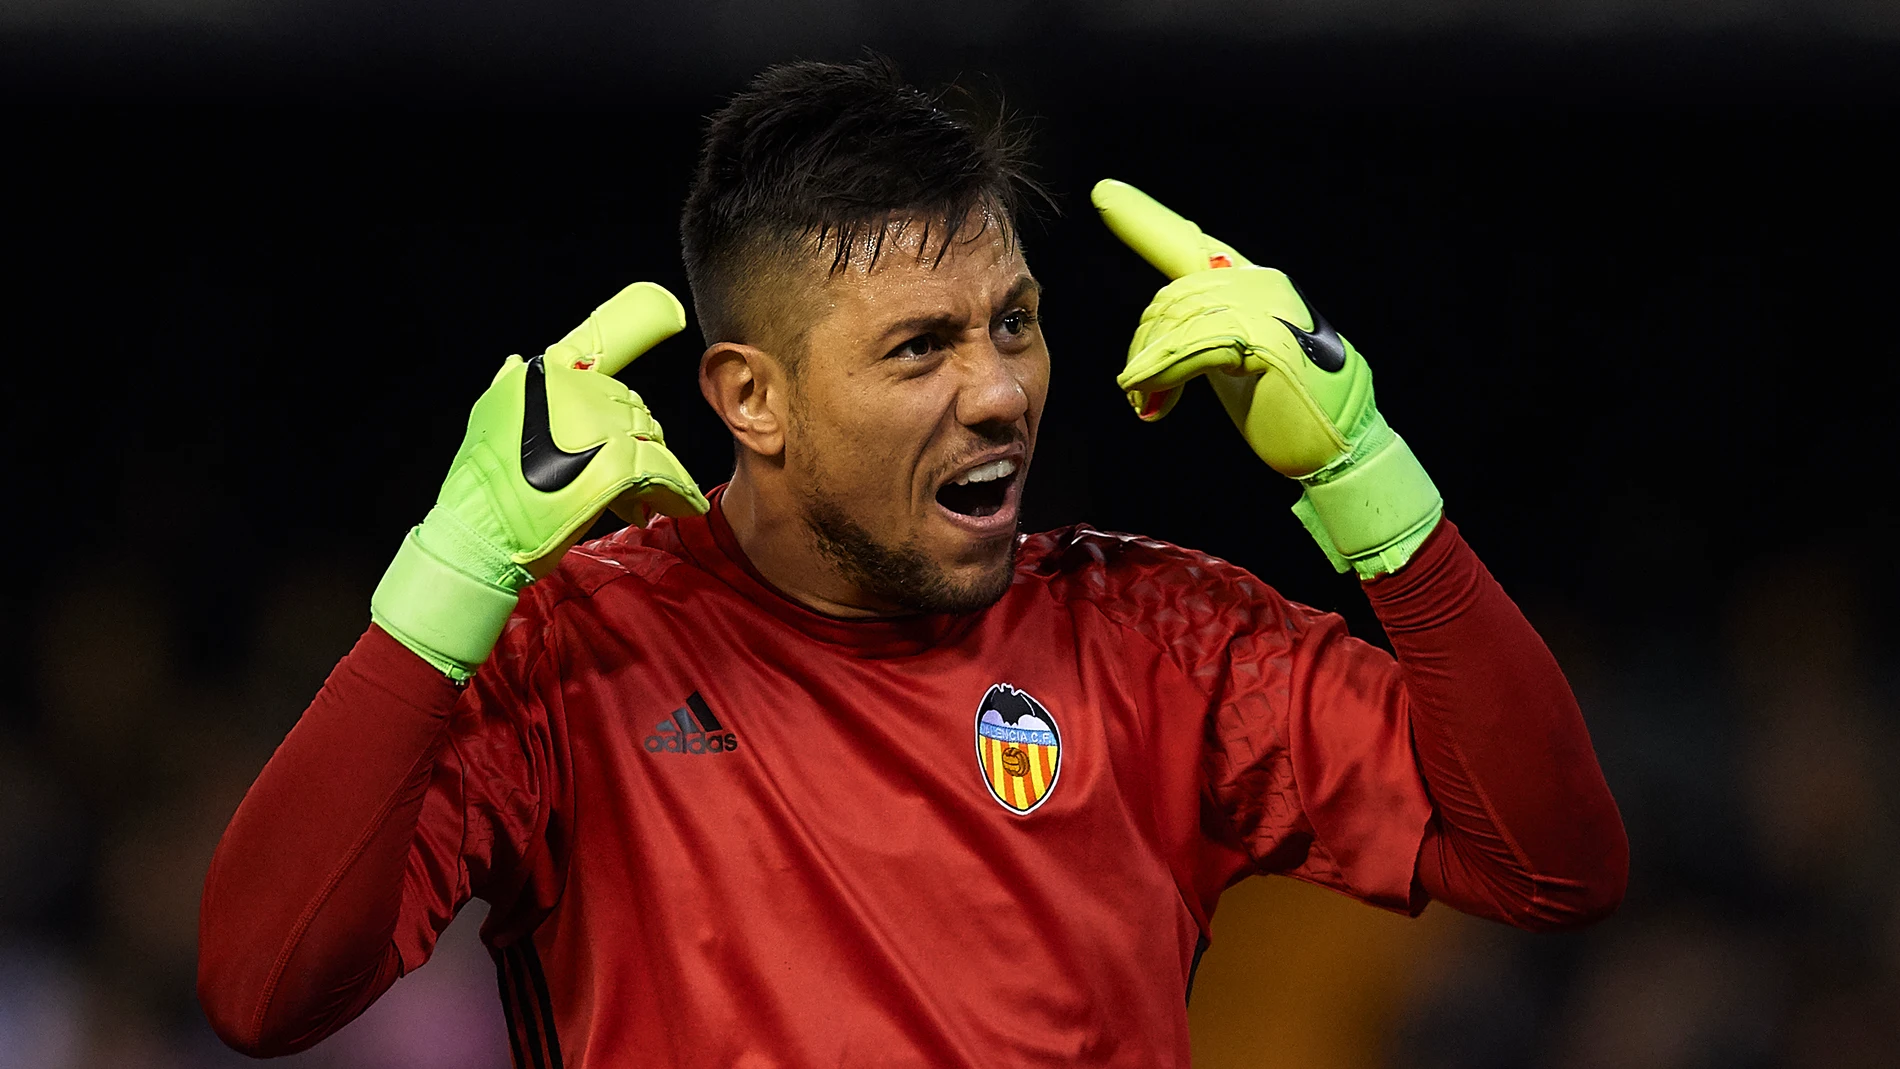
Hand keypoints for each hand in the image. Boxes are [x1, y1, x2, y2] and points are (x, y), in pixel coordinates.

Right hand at [371, 282, 708, 678]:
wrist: (478, 534)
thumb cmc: (481, 489)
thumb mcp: (487, 423)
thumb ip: (509, 390)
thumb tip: (514, 362)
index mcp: (543, 374)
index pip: (600, 358)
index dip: (633, 346)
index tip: (668, 321)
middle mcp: (572, 388)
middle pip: (630, 406)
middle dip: (636, 440)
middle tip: (631, 475)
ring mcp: (597, 422)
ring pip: (651, 437)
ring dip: (654, 468)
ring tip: (640, 498)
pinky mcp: (619, 463)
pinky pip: (665, 473)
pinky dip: (677, 493)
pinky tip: (678, 506)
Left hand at [1093, 179, 1440, 577]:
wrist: (1338, 447)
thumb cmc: (1286, 408)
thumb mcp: (1234, 362)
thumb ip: (1202, 334)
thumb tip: (1156, 336)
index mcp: (1252, 283)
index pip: (1190, 244)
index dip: (1145, 220)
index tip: (1104, 193)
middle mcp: (1261, 284)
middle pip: (1171, 297)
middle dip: (1144, 344)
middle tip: (1138, 391)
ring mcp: (1267, 308)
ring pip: (1177, 319)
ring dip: (1150, 365)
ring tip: (1147, 402)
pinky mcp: (1266, 341)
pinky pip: (1192, 346)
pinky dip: (1164, 374)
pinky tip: (1153, 402)